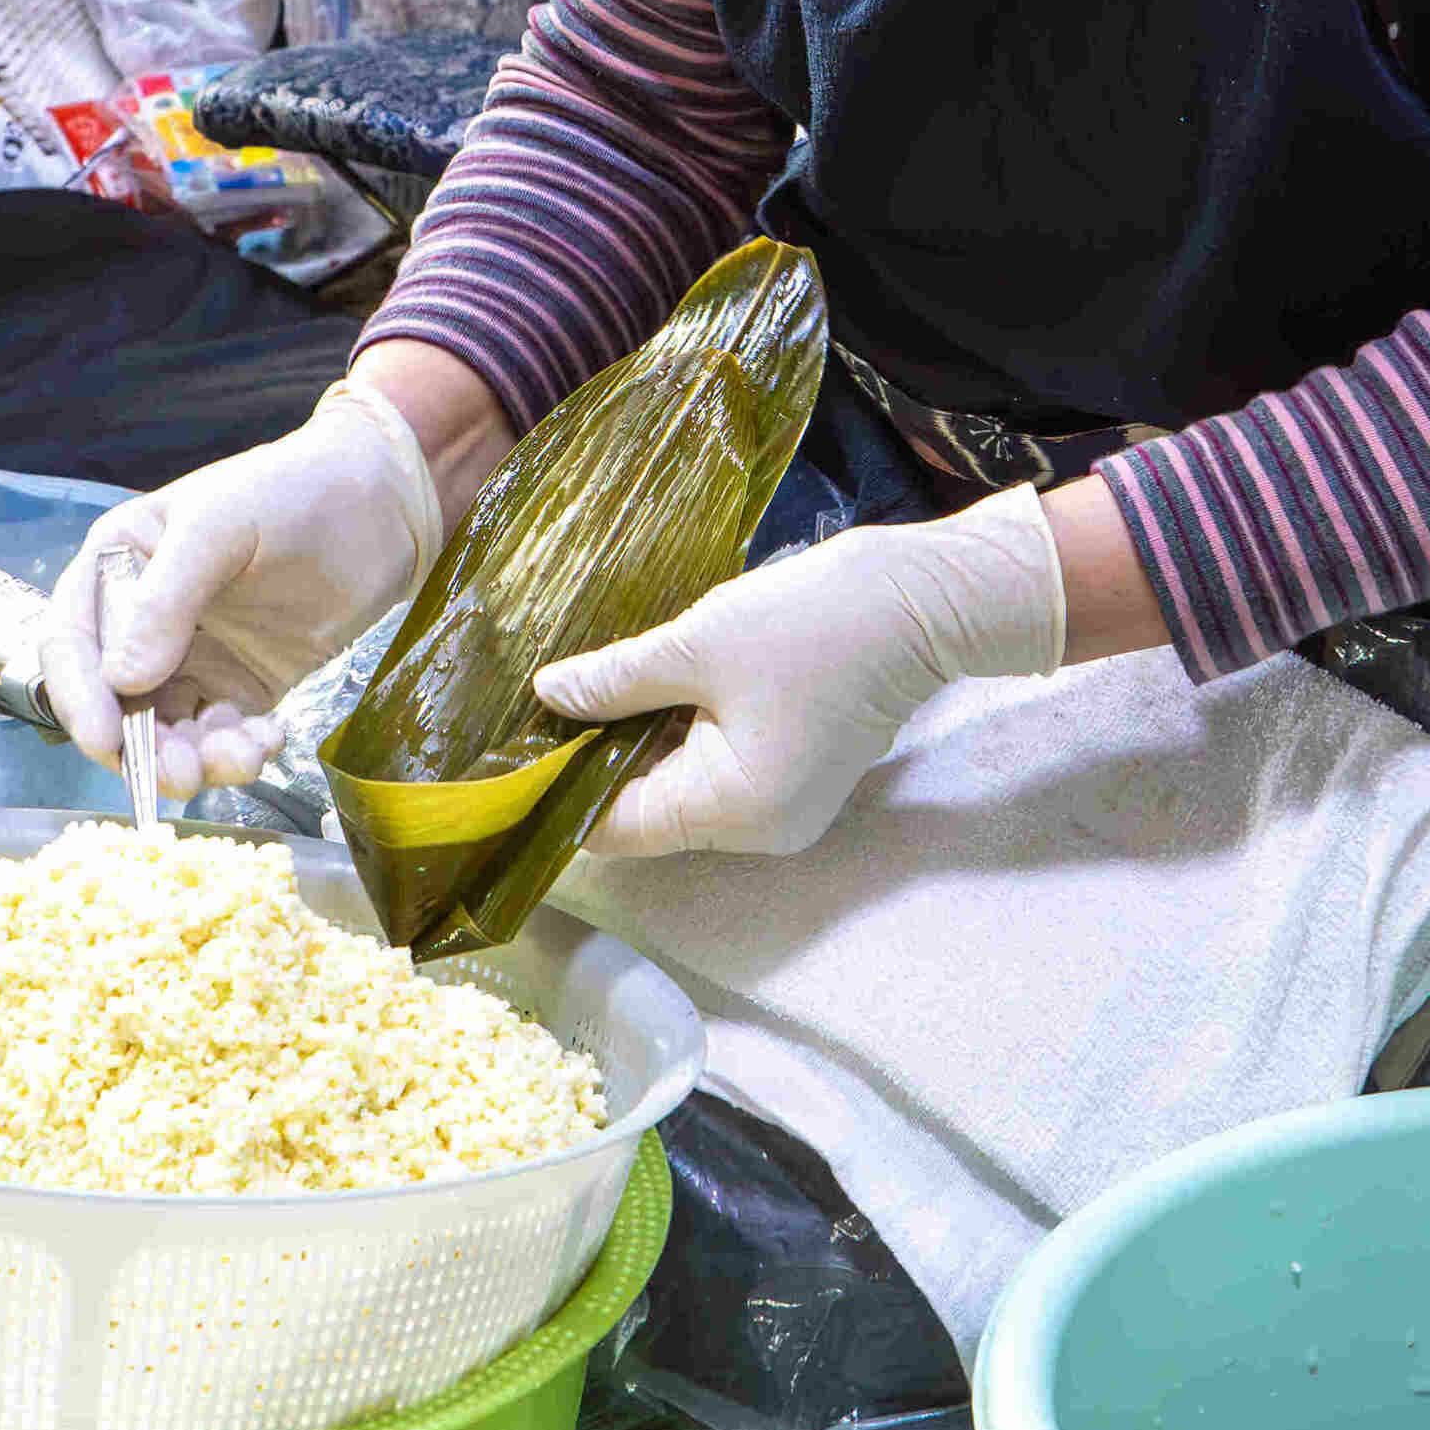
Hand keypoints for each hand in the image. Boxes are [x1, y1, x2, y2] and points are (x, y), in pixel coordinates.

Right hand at [40, 380, 445, 787]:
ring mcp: (194, 656)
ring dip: (193, 759)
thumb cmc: (293, 491)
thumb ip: (165, 599)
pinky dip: (237, 751)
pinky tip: (269, 740)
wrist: (384, 505)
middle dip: (142, 747)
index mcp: (118, 565)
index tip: (106, 742)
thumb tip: (123, 681)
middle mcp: (144, 619)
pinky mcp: (243, 685)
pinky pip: (221, 735)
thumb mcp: (219, 525)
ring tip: (238, 760)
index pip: (72, 641)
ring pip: (169, 729)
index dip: (80, 697)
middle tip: (181, 774)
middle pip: (116, 702)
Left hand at [532, 487, 1066, 856]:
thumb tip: (547, 697)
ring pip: (682, 788)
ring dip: (640, 743)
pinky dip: (683, 736)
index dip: (556, 791)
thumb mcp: (698, 644)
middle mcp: (758, 830)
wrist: (925, 598)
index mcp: (731, 811)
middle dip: (596, 760)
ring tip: (587, 689)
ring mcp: (783, 807)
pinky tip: (652, 687)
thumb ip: (616, 680)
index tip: (504, 752)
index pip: (614, 827)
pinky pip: (719, 770)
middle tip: (537, 706)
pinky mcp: (798, 776)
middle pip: (647, 812)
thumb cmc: (812, 622)